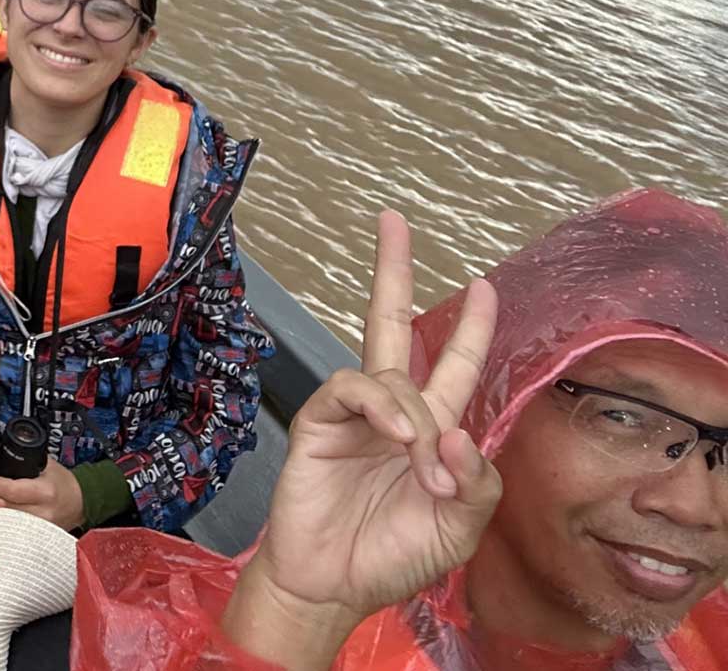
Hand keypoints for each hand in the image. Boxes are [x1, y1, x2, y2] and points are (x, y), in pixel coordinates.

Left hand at [0, 462, 84, 529]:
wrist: (80, 503)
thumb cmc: (63, 483)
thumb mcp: (47, 465)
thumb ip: (24, 463)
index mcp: (45, 492)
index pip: (13, 491)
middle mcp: (41, 513)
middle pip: (4, 508)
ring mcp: (38, 528)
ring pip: (5, 522)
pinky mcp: (34, 537)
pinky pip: (11, 531)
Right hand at [224, 212, 500, 666]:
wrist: (331, 584)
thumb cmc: (392, 558)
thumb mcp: (459, 531)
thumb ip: (476, 483)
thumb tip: (454, 434)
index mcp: (431, 432)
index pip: (453, 366)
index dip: (469, 327)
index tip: (484, 285)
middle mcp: (393, 412)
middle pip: (393, 324)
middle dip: (394, 270)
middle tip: (393, 220)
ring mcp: (355, 414)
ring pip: (389, 372)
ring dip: (416, 417)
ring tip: (424, 469)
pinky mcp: (321, 420)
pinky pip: (354, 389)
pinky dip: (382, 408)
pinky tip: (397, 437)